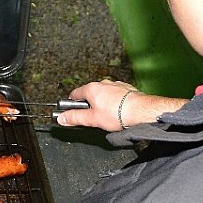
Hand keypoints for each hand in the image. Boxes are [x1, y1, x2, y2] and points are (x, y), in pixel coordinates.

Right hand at [56, 79, 187, 130]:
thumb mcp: (92, 119)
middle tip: (91, 118)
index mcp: (92, 88)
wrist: (141, 111)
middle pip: (89, 94)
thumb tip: (62, 118)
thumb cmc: (118, 114)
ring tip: (107, 116)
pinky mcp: (126, 89)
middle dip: (89, 105)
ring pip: (103, 94)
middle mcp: (103, 83)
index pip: (75, 94)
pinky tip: (118, 112)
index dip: (72, 104)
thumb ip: (75, 118)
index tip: (71, 112)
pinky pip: (115, 95)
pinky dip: (114, 102)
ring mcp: (115, 85)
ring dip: (102, 103)